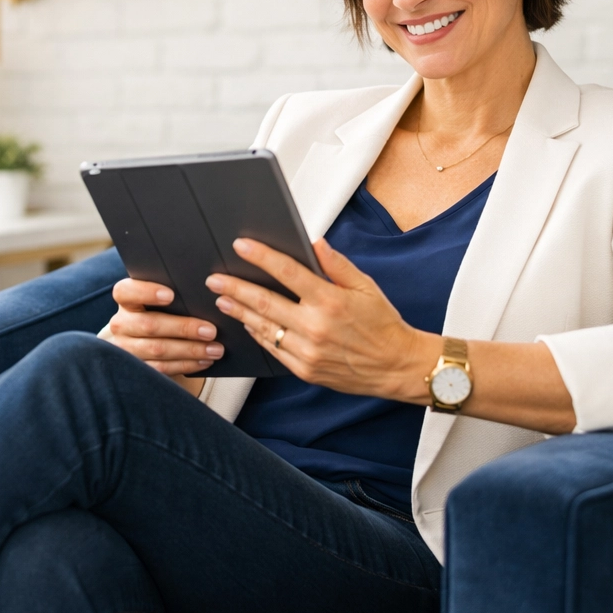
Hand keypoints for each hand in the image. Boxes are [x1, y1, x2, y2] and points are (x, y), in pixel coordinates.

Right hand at [103, 278, 224, 376]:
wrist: (146, 340)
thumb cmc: (161, 311)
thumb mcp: (160, 300)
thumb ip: (174, 294)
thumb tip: (210, 291)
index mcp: (125, 299)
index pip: (126, 292)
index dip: (146, 292)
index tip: (171, 295)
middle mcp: (121, 323)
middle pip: (149, 325)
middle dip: (183, 328)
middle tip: (211, 331)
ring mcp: (126, 348)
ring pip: (157, 349)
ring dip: (190, 350)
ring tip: (215, 349)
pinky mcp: (137, 367)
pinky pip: (161, 368)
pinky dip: (186, 364)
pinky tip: (204, 361)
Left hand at [205, 238, 435, 400]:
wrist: (397, 367)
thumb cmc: (383, 325)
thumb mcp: (366, 287)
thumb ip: (337, 264)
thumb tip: (314, 242)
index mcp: (330, 301)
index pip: (287, 272)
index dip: (261, 256)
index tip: (241, 246)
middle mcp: (315, 327)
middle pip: (264, 302)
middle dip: (235, 288)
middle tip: (215, 279)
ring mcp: (307, 352)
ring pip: (263, 328)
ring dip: (239, 312)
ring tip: (222, 300)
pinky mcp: (304, 370)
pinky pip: (273, 349)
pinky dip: (258, 334)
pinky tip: (248, 323)